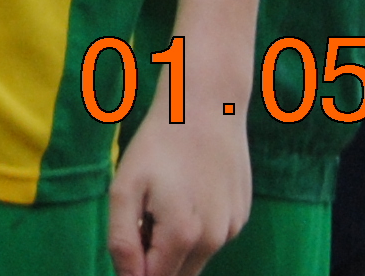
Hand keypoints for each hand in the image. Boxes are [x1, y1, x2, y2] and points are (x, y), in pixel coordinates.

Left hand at [108, 108, 251, 275]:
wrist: (206, 106)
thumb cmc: (159, 144)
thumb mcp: (125, 187)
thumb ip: (123, 240)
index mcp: (183, 235)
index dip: (135, 266)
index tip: (131, 233)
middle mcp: (215, 240)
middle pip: (179, 275)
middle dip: (156, 259)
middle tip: (145, 216)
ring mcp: (232, 228)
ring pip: (197, 258)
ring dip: (176, 243)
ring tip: (166, 198)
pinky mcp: (242, 215)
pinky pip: (214, 237)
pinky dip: (197, 228)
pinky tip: (188, 190)